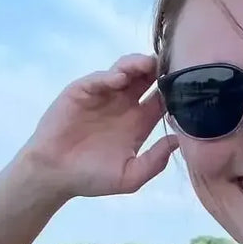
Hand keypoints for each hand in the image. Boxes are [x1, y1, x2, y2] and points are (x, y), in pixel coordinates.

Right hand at [20, 55, 179, 200]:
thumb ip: (154, 162)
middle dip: (159, 70)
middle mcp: (123, 105)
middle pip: (146, 79)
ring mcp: (103, 96)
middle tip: (171, 66)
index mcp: (138, 123)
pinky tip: (120, 79)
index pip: (161, 100)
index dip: (174, 92)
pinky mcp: (81, 91)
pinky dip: (110, 75)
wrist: (55, 175)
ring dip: (137, 65)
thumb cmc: (91, 178)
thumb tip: (178, 142)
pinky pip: (99, 78)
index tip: (188, 88)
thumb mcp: (129, 177)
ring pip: (125, 71)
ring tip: (148, 65)